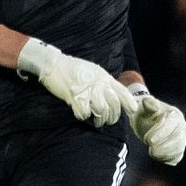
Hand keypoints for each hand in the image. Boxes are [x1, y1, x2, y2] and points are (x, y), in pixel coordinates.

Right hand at [17, 38, 134, 127]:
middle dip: (112, 117)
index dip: (129, 103)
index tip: (132, 111)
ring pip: (101, 110)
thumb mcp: (93, 72)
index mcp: (104, 77)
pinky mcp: (74, 97)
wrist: (53, 64)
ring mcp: (86, 90)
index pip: (122, 91)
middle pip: (113, 105)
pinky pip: (84, 113)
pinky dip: (83, 116)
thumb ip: (104, 82)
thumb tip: (113, 95)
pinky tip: (82, 114)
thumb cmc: (72, 69)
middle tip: (107, 121)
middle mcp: (98, 84)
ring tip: (96, 121)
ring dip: (99, 119)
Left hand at [130, 92, 185, 164]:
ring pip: (178, 148)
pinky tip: (157, 157)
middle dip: (163, 145)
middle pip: (177, 137)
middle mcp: (181, 126)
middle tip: (149, 148)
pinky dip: (168, 158)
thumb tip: (151, 103)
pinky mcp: (178, 149)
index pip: (171, 124)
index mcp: (174, 114)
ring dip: (165, 153)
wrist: (147, 121)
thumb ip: (147, 103)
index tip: (148, 140)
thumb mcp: (143, 105)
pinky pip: (177, 156)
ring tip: (152, 153)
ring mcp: (181, 138)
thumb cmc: (145, 112)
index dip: (161, 133)